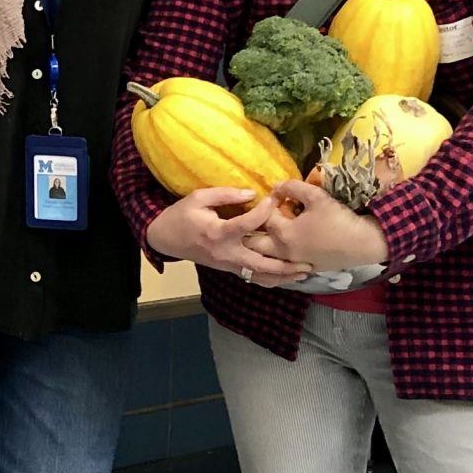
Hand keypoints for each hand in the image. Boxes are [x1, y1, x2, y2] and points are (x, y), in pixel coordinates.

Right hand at [146, 188, 313, 283]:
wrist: (164, 238)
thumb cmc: (181, 215)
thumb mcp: (198, 198)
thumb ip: (226, 194)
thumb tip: (252, 193)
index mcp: (218, 233)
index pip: (248, 224)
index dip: (264, 212)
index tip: (275, 199)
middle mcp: (226, 253)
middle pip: (261, 263)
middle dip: (286, 265)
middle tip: (307, 262)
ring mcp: (227, 264)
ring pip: (259, 276)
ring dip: (282, 277)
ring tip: (303, 274)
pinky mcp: (228, 268)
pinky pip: (252, 277)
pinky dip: (270, 279)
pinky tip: (286, 277)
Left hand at [243, 181, 391, 273]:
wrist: (365, 244)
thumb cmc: (339, 219)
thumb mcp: (316, 196)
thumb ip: (292, 187)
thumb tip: (275, 186)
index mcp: (283, 234)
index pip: (263, 216)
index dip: (267, 203)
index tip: (275, 196)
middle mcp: (284, 252)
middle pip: (256, 244)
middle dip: (251, 231)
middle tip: (255, 220)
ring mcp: (294, 264)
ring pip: (266, 261)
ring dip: (261, 249)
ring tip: (262, 237)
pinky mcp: (306, 271)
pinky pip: (282, 269)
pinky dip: (275, 262)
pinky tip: (281, 252)